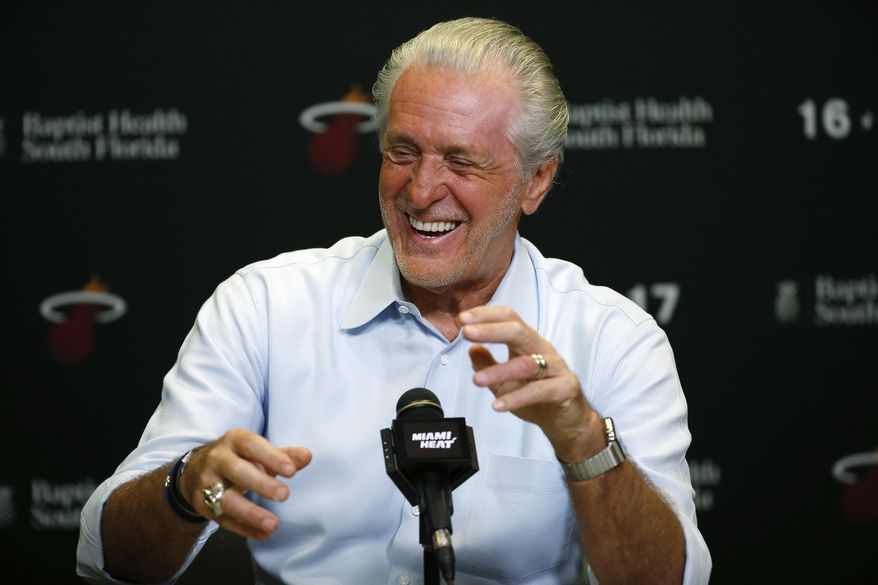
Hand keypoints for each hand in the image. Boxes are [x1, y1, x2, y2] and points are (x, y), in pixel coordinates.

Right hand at [179, 428, 311, 539]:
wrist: (195, 470)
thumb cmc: (237, 457)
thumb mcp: (257, 451)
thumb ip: (282, 455)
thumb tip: (307, 456)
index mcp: (234, 440)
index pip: (252, 445)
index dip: (271, 457)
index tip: (291, 471)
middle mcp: (217, 459)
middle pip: (238, 471)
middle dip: (261, 484)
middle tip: (284, 495)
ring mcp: (207, 483)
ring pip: (227, 500)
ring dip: (251, 513)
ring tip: (273, 524)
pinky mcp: (204, 505)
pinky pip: (224, 520)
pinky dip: (244, 529)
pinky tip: (263, 534)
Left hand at [460, 306, 603, 460]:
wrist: (566, 421)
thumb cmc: (537, 397)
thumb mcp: (505, 381)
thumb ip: (489, 364)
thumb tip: (471, 349)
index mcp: (528, 343)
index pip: (509, 319)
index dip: (487, 316)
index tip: (463, 319)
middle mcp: (542, 350)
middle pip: (518, 332)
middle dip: (491, 330)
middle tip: (466, 333)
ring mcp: (556, 368)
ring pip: (526, 364)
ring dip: (499, 371)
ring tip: (477, 380)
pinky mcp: (565, 388)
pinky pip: (539, 391)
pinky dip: (516, 398)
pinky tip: (498, 405)